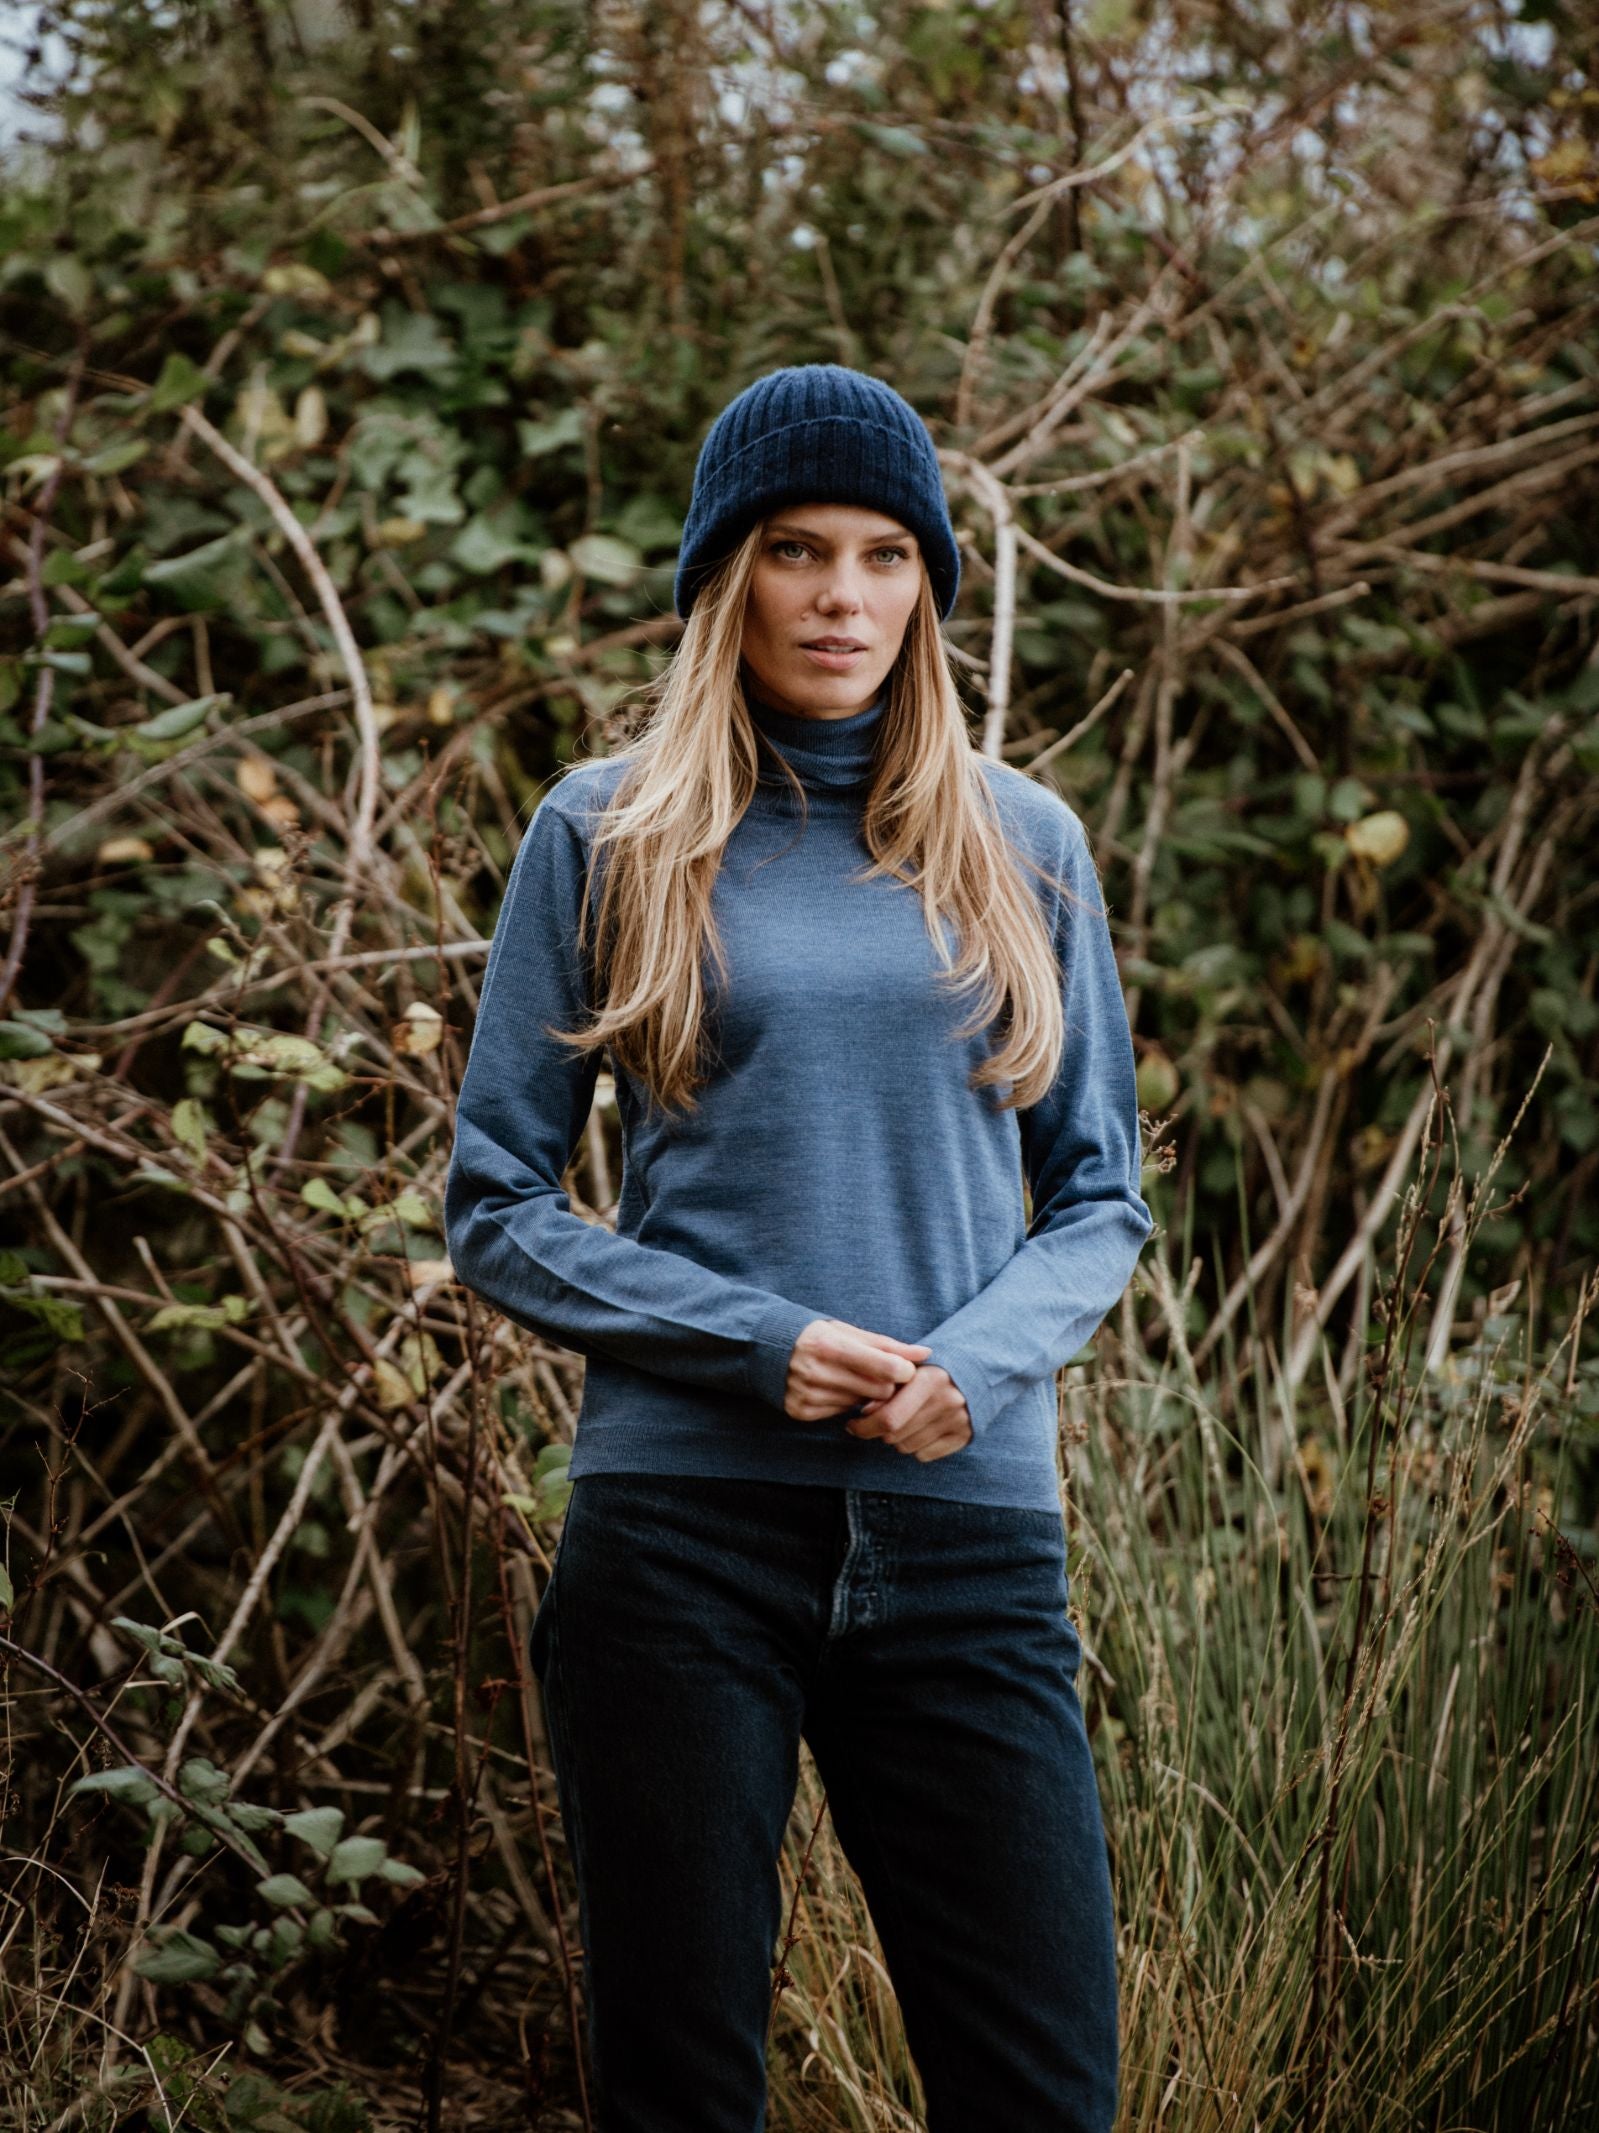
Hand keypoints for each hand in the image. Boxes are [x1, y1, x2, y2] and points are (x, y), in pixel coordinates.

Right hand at [784, 1318, 931, 1421]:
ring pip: (861, 1405)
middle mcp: (815, 1371)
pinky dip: (844, 1405)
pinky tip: (834, 1389)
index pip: (886, 1367)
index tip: (902, 1368)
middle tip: (879, 1375)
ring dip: (864, 1395)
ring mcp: (806, 1394)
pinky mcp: (800, 1411)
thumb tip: (925, 1353)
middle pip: (878, 1390)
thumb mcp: (850, 1332)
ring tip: (851, 1379)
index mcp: (830, 1345)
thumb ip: (888, 1345)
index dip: (903, 1370)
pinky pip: (841, 1414)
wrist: (767, 1348)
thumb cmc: (818, 1336)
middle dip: (886, 1385)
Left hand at [845, 1363, 972, 1463]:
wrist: (976, 1369)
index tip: (854, 1422)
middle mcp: (948, 1401)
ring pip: (906, 1447)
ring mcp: (959, 1421)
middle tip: (875, 1422)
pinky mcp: (965, 1436)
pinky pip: (924, 1455)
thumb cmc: (931, 1367)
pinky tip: (919, 1429)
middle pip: (894, 1436)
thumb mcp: (909, 1367)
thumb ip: (886, 1383)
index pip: (889, 1418)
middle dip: (877, 1431)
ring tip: (902, 1420)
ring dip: (896, 1438)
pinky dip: (915, 1446)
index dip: (864, 1425)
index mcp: (931, 1379)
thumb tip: (865, 1410)